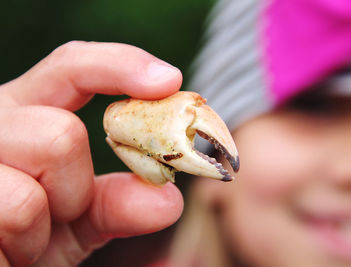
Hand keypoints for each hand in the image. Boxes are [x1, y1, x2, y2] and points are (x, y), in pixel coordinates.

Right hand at [0, 41, 183, 265]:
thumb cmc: (33, 239)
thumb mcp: (79, 219)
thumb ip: (118, 203)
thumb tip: (168, 201)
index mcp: (27, 113)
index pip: (72, 67)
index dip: (122, 65)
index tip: (169, 79)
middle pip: (62, 131)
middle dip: (75, 188)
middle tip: (59, 216)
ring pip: (41, 166)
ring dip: (49, 220)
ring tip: (28, 237)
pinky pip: (15, 212)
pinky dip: (24, 245)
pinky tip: (8, 252)